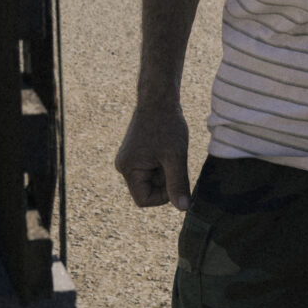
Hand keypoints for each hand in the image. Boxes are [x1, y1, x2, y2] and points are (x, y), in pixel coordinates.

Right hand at [115, 93, 192, 210]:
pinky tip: (167, 149)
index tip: (175, 178)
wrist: (159, 99)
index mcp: (128, 168)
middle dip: (165, 182)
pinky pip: (151, 171)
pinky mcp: (136, 155)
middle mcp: (124, 166)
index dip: (163, 196)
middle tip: (174, 161)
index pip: (144, 200)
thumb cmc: (167, 124)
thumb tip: (183, 208)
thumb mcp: (175, 156)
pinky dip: (163, 165)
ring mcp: (129, 160)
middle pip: (147, 191)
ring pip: (152, 181)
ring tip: (171, 152)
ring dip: (166, 173)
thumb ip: (178, 183)